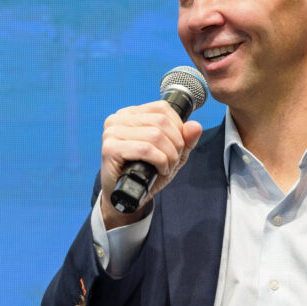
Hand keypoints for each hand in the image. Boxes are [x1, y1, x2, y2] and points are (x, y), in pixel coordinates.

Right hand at [99, 101, 203, 229]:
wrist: (128, 197)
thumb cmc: (147, 173)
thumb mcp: (172, 154)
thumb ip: (186, 140)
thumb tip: (196, 126)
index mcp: (131, 114)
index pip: (162, 108)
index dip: (178, 128)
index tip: (178, 147)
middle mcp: (118, 119)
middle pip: (161, 122)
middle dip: (176, 145)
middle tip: (172, 162)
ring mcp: (112, 132)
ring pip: (155, 135)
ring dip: (169, 156)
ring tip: (166, 168)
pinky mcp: (110, 148)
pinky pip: (145, 149)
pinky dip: (159, 161)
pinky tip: (159, 170)